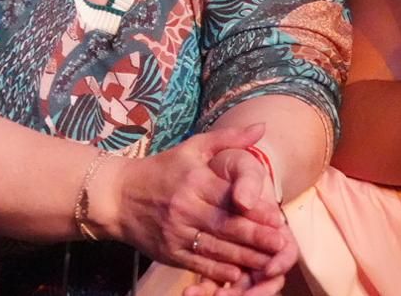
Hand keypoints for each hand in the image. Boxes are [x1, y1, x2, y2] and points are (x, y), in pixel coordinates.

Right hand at [108, 123, 290, 286]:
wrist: (117, 196)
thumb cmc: (161, 169)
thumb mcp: (192, 148)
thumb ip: (228, 138)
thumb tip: (261, 127)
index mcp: (193, 180)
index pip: (230, 198)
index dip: (256, 210)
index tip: (279, 219)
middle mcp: (185, 207)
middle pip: (226, 226)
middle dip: (257, 238)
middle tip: (282, 245)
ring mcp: (176, 233)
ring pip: (216, 248)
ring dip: (245, 258)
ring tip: (270, 263)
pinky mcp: (169, 252)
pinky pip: (198, 264)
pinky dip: (219, 271)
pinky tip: (238, 273)